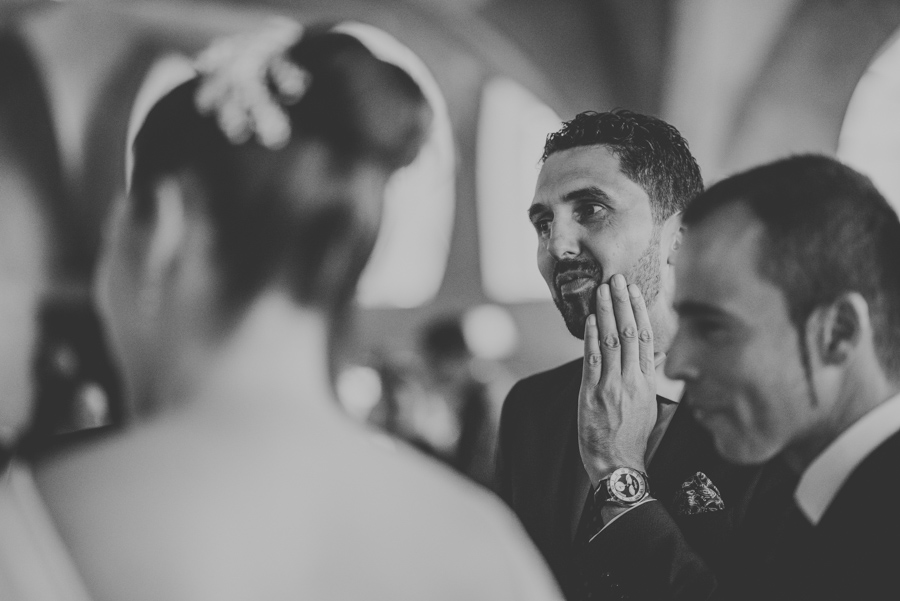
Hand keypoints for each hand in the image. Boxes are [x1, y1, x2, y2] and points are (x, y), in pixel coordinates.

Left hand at [578, 274, 656, 486]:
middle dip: (623, 303)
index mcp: (647, 382)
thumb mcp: (648, 406)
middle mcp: (632, 380)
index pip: (646, 339)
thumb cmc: (632, 437)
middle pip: (630, 333)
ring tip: (603, 289)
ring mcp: (612, 386)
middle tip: (618, 279)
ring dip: (607, 312)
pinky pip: (593, 360)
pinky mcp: (592, 394)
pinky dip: (592, 337)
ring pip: (612, 341)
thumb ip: (649, 378)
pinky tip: (591, 319)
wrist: (618, 465)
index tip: (635, 291)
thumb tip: (655, 355)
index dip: (640, 312)